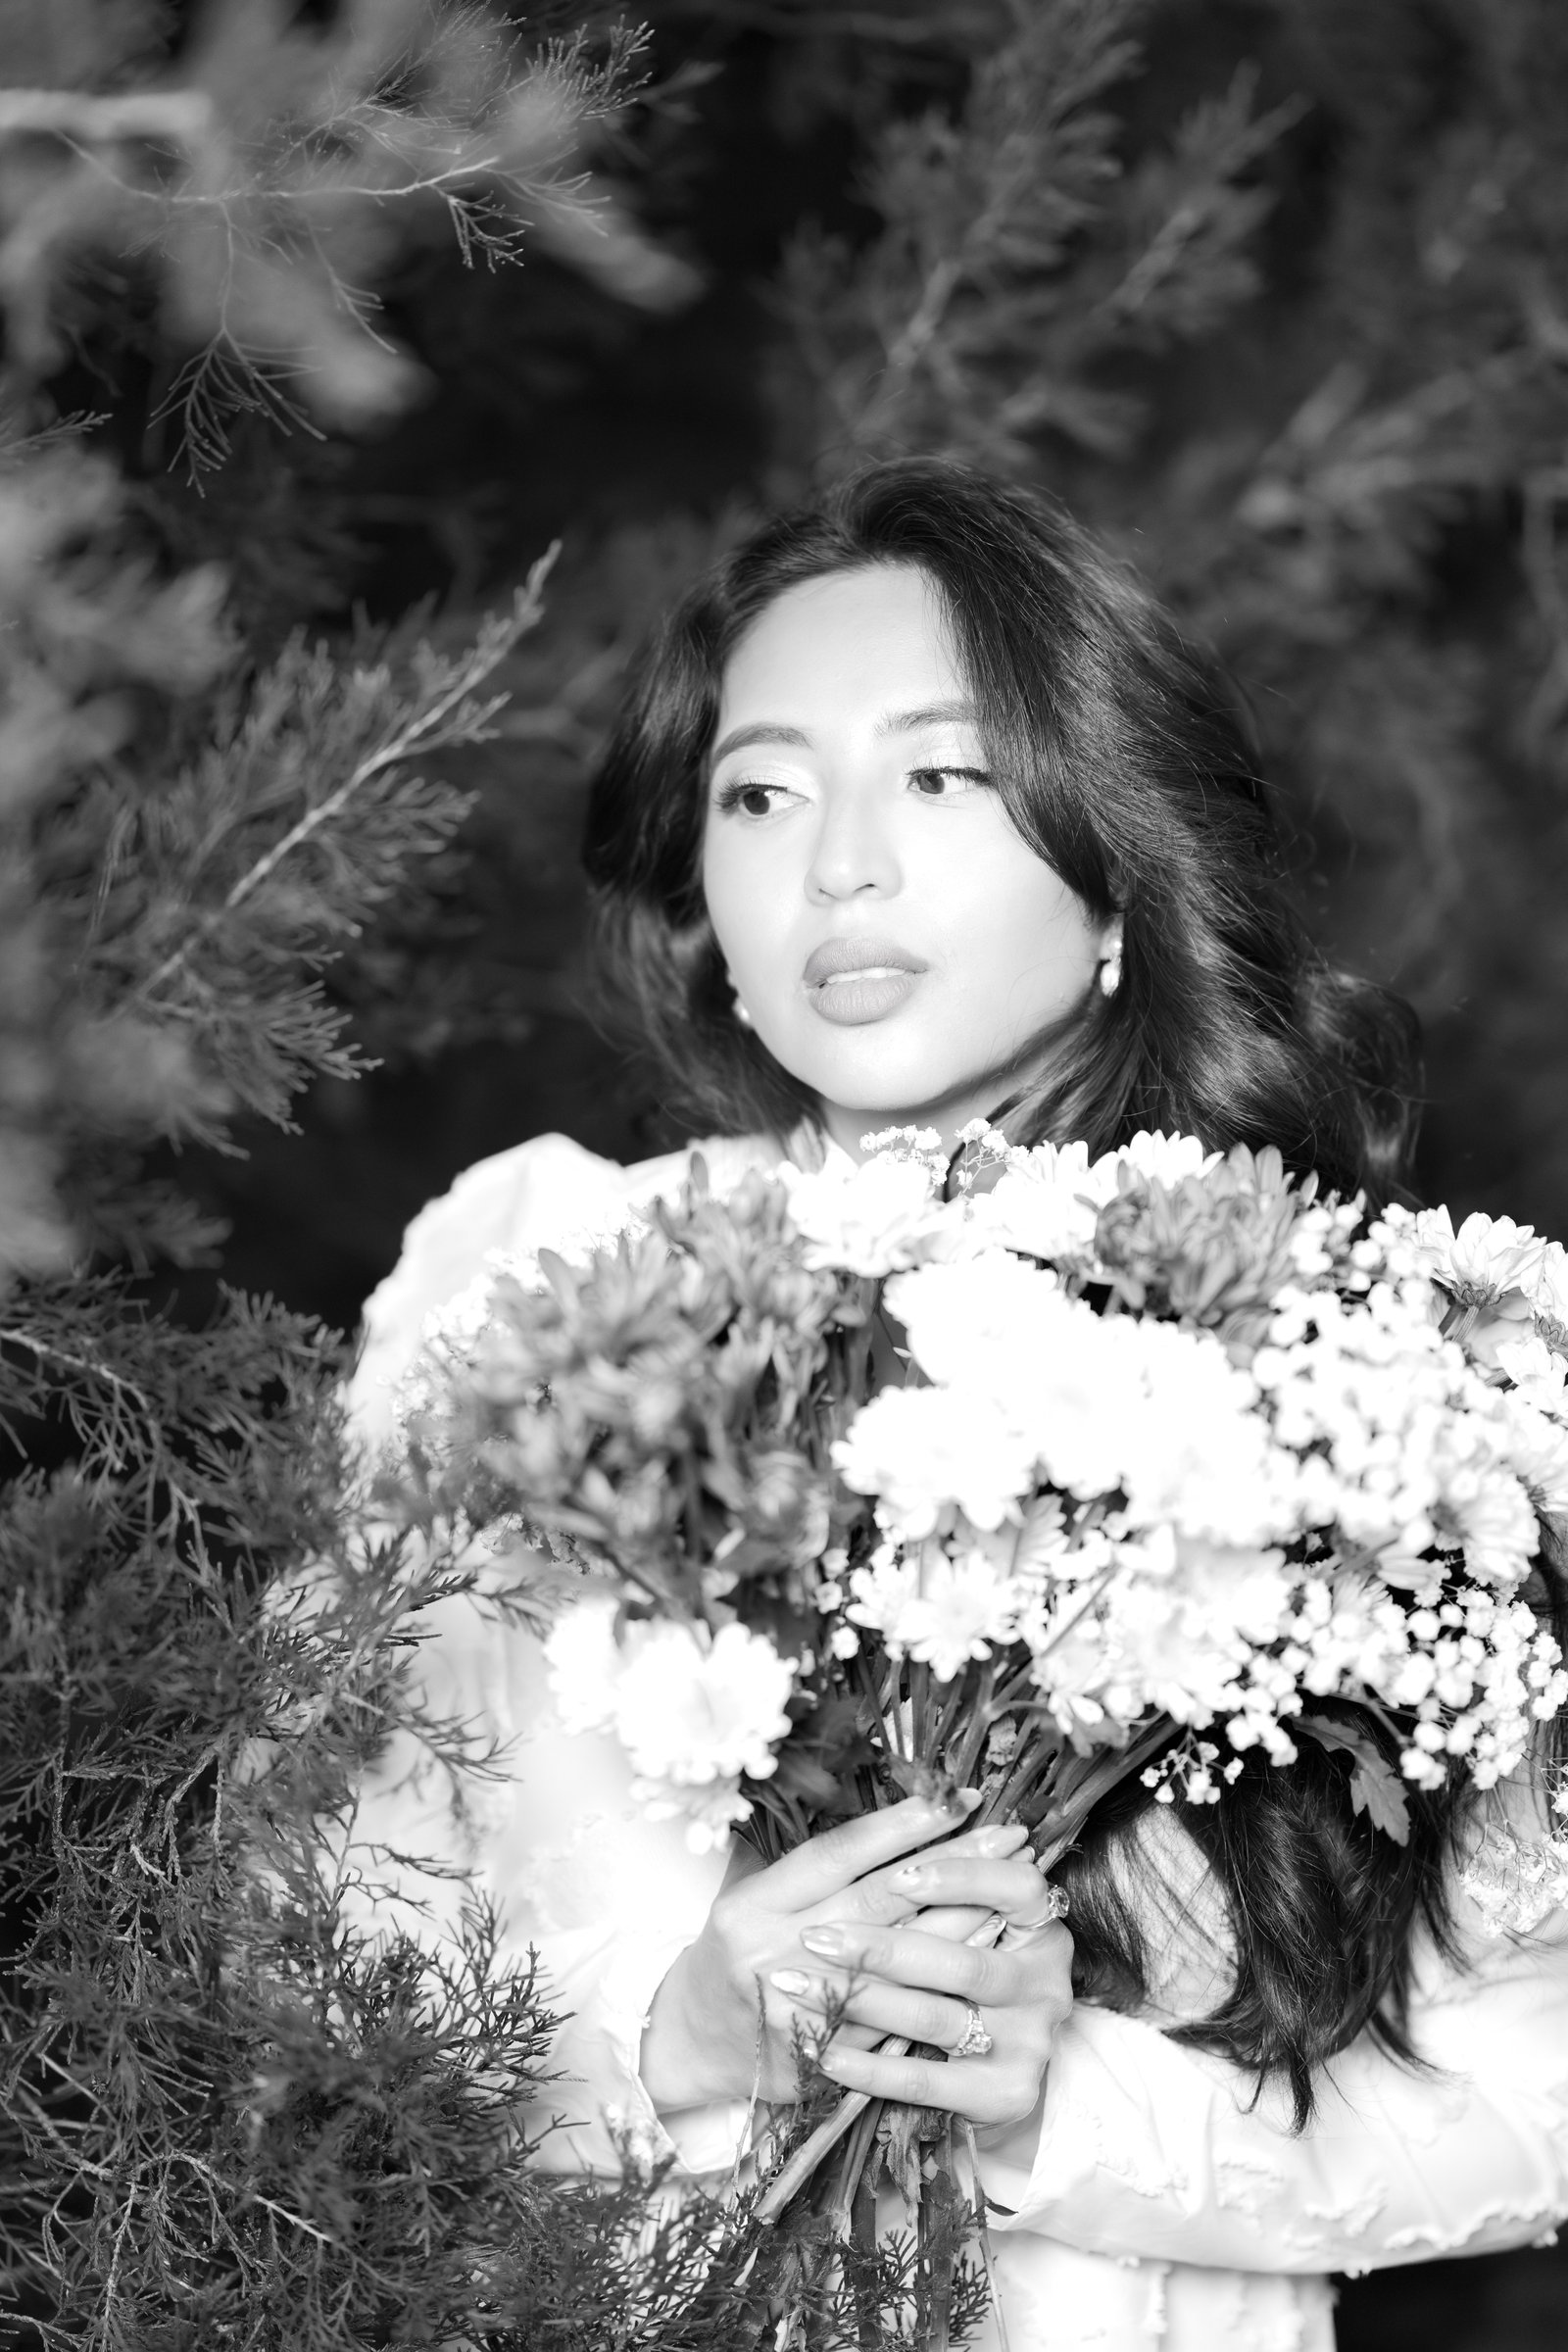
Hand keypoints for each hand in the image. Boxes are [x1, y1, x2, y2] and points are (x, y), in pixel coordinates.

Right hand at [639, 1795, 1070, 2126]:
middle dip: (952, 1865)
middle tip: (1009, 1836)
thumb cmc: (736, 1954)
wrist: (692, 2043)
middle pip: (879, 1901)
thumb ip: (820, 1871)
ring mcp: (797, 2012)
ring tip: (1017, 1891)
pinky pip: (897, 2019)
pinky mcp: (822, 2059)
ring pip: (899, 1963)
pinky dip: (945, 1988)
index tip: (955, 1799)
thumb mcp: (756, 1897)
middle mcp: (770, 1954)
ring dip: (964, 1924)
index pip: (838, 1854)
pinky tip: (988, 1959)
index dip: (901, 1825)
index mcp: (752, 1905)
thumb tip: (911, 1824)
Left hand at [777, 1850, 1072, 2130]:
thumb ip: (944, 1896)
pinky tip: (823, 2051)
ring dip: (859, 2000)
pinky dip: (869, 2066)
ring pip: (934, 2015)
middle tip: (813, 1937)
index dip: (956, 1877)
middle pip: (962, 1958)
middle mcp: (1046, 1985)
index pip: (1015, 1887)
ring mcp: (1029, 2044)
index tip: (897, 1874)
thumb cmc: (963, 1983)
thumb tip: (898, 1826)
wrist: (992, 2083)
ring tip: (796, 1987)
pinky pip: (925, 2079)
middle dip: (879, 1945)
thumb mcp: (972, 1930)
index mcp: (1044, 1928)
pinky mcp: (1003, 2096)